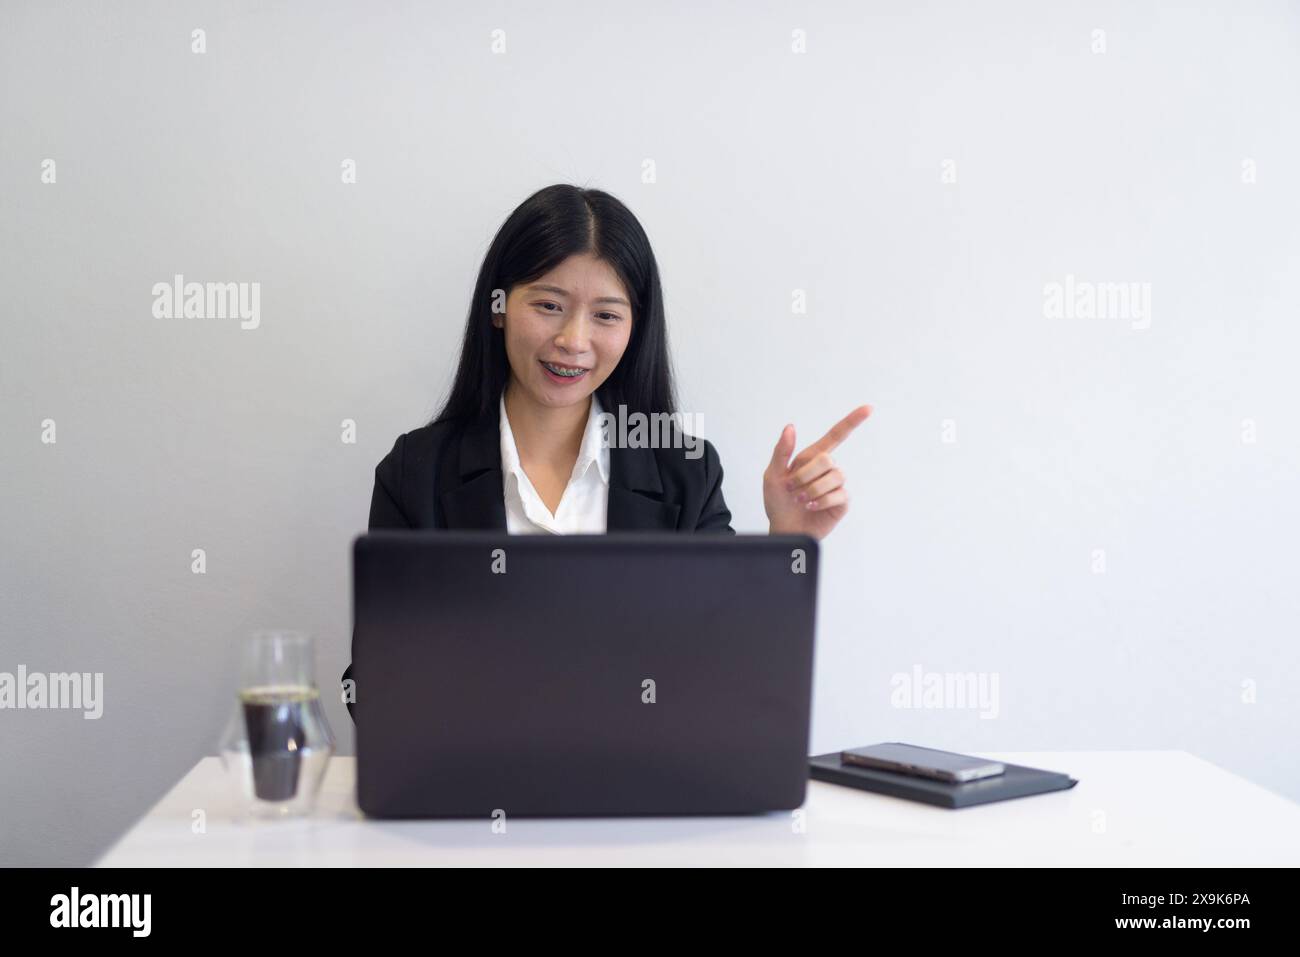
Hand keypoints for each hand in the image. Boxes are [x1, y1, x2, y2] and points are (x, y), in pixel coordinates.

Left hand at [764, 405, 871, 540]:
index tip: (868, 408)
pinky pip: (839, 494)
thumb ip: (781, 451)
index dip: (852, 421)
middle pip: (828, 459)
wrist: (783, 529)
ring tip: (801, 499)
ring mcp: (836, 485)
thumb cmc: (778, 503)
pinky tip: (812, 506)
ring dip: (813, 489)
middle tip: (793, 488)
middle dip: (806, 474)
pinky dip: (822, 501)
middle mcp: (827, 469)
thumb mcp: (772, 475)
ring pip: (834, 476)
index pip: (836, 435)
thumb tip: (790, 426)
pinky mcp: (842, 502)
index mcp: (811, 458)